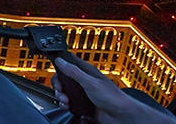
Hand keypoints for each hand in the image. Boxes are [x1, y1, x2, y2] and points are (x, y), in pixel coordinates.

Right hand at [52, 57, 175, 123]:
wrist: (121, 115)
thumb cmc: (113, 97)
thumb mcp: (90, 82)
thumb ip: (74, 71)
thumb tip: (61, 60)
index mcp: (86, 71)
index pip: (69, 62)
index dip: (60, 63)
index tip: (54, 69)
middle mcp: (84, 81)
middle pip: (63, 79)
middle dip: (59, 85)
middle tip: (61, 91)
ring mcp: (83, 93)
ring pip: (64, 91)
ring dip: (61, 96)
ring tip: (65, 101)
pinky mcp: (82, 103)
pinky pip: (69, 102)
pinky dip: (65, 105)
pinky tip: (68, 106)